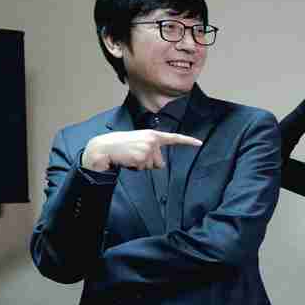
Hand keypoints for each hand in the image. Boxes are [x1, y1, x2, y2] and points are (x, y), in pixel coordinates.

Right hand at [81, 130, 201, 171]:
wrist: (104, 147)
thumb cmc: (121, 146)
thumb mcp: (139, 142)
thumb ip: (152, 148)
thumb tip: (160, 165)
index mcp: (153, 135)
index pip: (174, 138)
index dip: (188, 141)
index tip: (200, 143)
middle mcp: (153, 140)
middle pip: (160, 162)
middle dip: (148, 163)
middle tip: (134, 154)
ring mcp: (148, 148)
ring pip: (152, 166)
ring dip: (140, 165)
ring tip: (129, 156)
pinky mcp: (142, 157)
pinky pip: (143, 169)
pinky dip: (135, 168)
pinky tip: (127, 160)